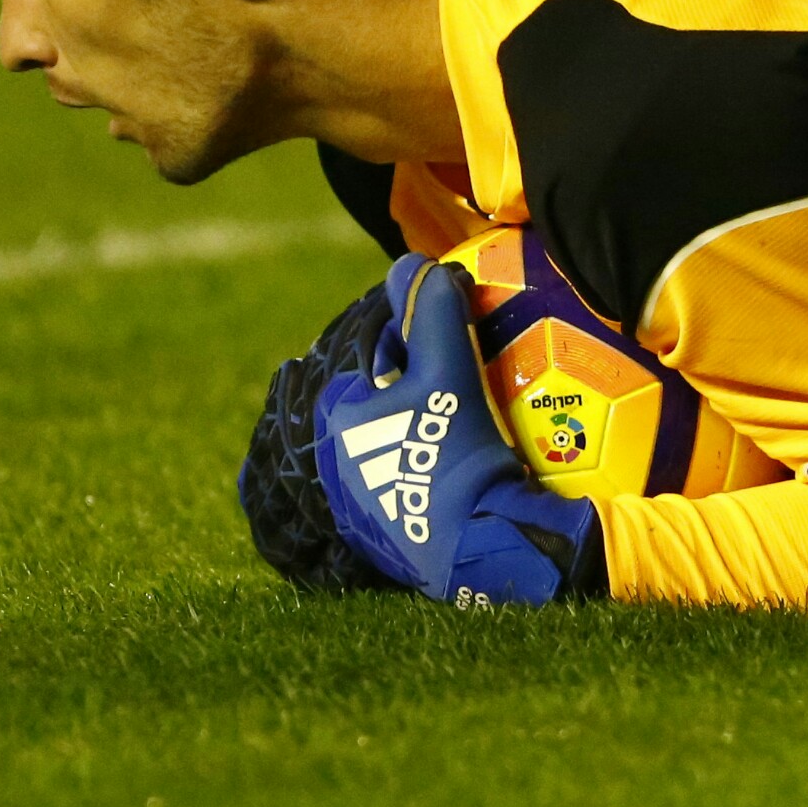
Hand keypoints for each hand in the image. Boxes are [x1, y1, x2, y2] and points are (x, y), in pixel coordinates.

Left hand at [315, 255, 607, 603]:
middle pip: (373, 394)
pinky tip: (440, 461)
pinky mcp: (374, 532)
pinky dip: (409, 461)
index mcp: (333, 417)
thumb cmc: (458, 452)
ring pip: (380, 437)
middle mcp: (326, 460)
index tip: (446, 325)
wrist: (481, 543)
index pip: (369, 349)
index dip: (410, 330)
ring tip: (455, 414)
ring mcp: (348, 502)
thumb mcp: (450, 373)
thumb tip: (417, 263)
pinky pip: (388, 479)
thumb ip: (431, 312)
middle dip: (405, 375)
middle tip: (454, 370)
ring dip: (408, 418)